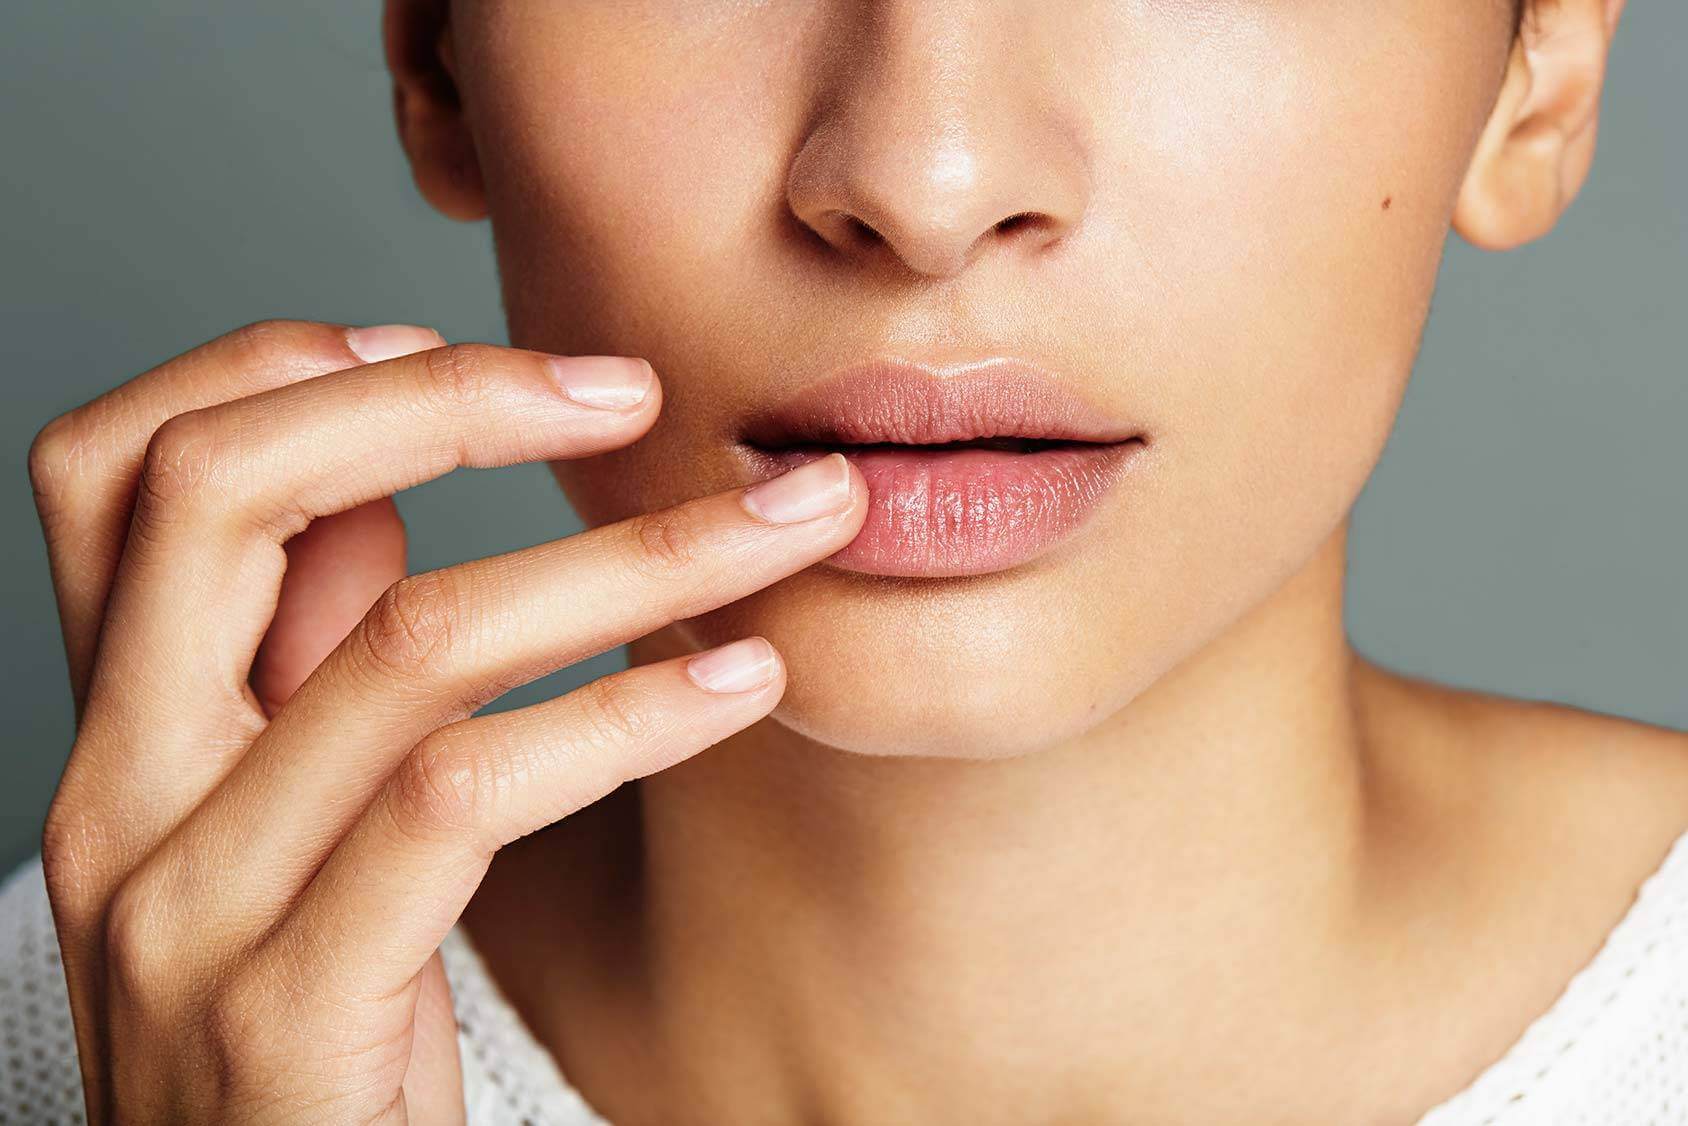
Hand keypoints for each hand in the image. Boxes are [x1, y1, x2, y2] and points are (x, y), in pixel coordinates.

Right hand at [26, 320, 866, 1123]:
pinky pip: (468, 795)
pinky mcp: (287, 1010)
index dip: (274, 367)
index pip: (115, 472)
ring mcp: (186, 908)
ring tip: (788, 525)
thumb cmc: (315, 1042)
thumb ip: (301, 679)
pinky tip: (742, 680)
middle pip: (220, 498)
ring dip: (633, 559)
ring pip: (406, 639)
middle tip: (632, 390)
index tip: (452, 343)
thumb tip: (372, 507)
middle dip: (447, 403)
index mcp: (117, 737)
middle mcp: (118, 799)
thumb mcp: (285, 840)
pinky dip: (628, 713)